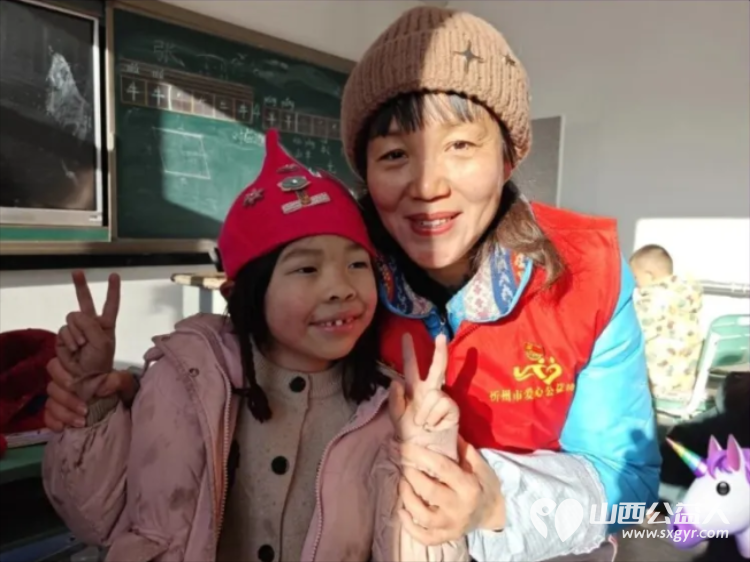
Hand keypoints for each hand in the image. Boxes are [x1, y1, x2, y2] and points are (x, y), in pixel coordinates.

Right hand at [44, 357, 137, 430]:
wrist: (125, 409)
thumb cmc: (123, 392)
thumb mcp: (127, 384)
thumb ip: (118, 380)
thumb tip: (100, 387)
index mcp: (79, 370)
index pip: (56, 365)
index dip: (61, 375)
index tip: (75, 386)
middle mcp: (66, 382)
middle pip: (52, 387)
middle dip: (67, 399)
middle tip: (85, 410)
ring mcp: (60, 398)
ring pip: (50, 403)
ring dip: (64, 413)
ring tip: (81, 422)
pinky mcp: (58, 414)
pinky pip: (47, 416)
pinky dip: (53, 422)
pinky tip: (62, 428)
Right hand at [56, 271, 119, 399]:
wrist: (85, 380)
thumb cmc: (100, 363)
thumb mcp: (102, 343)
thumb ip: (91, 326)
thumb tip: (78, 319)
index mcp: (106, 325)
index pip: (110, 305)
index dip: (112, 290)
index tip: (114, 275)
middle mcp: (91, 325)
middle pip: (85, 302)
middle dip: (81, 286)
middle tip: (77, 272)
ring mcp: (76, 331)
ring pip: (71, 319)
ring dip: (76, 333)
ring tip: (82, 347)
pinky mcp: (64, 339)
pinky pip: (63, 331)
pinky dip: (68, 340)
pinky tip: (74, 350)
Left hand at [388, 333, 458, 444]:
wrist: (424, 454)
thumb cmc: (410, 436)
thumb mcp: (397, 419)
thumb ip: (395, 401)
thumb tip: (396, 381)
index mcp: (414, 391)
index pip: (411, 368)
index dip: (409, 353)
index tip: (406, 335)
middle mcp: (430, 391)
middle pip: (437, 368)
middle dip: (439, 352)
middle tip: (440, 336)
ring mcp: (443, 399)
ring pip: (433, 394)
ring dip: (425, 413)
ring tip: (424, 425)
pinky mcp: (452, 409)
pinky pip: (441, 404)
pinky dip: (434, 417)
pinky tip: (434, 426)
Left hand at [397, 435, 505, 545]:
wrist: (493, 514)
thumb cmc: (484, 485)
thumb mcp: (480, 466)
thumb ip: (462, 450)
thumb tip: (443, 428)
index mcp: (469, 486)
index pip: (441, 468)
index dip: (421, 455)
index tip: (406, 446)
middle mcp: (460, 507)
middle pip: (429, 491)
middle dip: (411, 475)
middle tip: (404, 465)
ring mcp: (452, 525)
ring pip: (423, 516)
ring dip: (407, 498)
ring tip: (403, 484)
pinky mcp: (446, 537)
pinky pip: (424, 537)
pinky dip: (409, 526)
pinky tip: (401, 511)